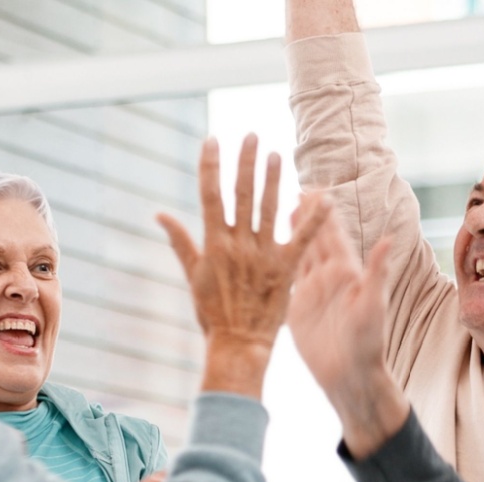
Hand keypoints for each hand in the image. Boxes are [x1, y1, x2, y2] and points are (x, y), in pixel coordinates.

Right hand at [158, 136, 329, 398]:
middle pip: (242, 194)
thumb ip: (180, 242)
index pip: (210, 195)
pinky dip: (314, 218)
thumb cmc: (212, 313)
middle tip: (251, 135)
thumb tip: (159, 214)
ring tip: (276, 154)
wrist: (237, 344)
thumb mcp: (192, 276)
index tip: (212, 140)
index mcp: (214, 244)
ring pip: (270, 209)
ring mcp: (263, 256)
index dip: (211, 166)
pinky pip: (302, 239)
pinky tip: (324, 197)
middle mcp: (238, 245)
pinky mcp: (285, 269)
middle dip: (246, 163)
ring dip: (274, 179)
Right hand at [286, 204, 407, 456]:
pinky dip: (278, 263)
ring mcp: (312, 292)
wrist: (350, 376)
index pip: (333, 235)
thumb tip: (388, 239)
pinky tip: (267, 251)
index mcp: (348, 273)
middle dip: (304, 215)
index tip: (313, 188)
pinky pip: (286, 281)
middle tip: (290, 190)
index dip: (322, 212)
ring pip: (299, 256)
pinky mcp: (297, 309)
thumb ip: (377, 272)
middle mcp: (329, 278)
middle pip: (314, 239)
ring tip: (279, 211)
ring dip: (291, 234)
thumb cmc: (369, 343)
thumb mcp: (373, 306)